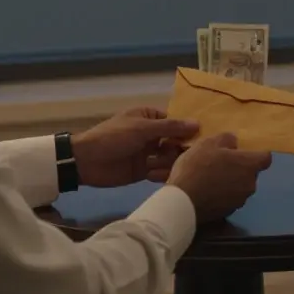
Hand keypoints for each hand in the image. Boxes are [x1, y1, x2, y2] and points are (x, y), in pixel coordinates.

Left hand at [73, 107, 199, 187]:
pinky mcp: (143, 171)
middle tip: (195, 157)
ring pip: (169, 157)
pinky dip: (162, 174)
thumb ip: (170, 127)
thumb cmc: (114, 137)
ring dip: (172, 162)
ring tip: (175, 167)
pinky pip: (159, 172)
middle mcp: (151, 135)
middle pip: (175, 141)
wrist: (86, 161)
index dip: (189, 129)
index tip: (206, 137)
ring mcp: (148, 153)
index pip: (175, 122)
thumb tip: (197, 123)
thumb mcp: (142, 128)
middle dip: (183, 148)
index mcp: (149, 117)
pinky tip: (159, 175)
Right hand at [167, 133, 272, 222]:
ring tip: (212, 178)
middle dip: (240, 168)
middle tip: (222, 163)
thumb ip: (226, 139)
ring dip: (232, 182)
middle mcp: (250, 184)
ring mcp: (240, 201)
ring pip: (241, 187)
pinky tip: (207, 192)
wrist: (183, 202)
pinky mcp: (229, 212)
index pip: (266, 158)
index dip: (257, 154)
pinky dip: (223, 195)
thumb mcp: (208, 143)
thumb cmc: (197, 167)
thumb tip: (234, 142)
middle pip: (251, 173)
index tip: (244, 152)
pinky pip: (230, 199)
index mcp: (249, 165)